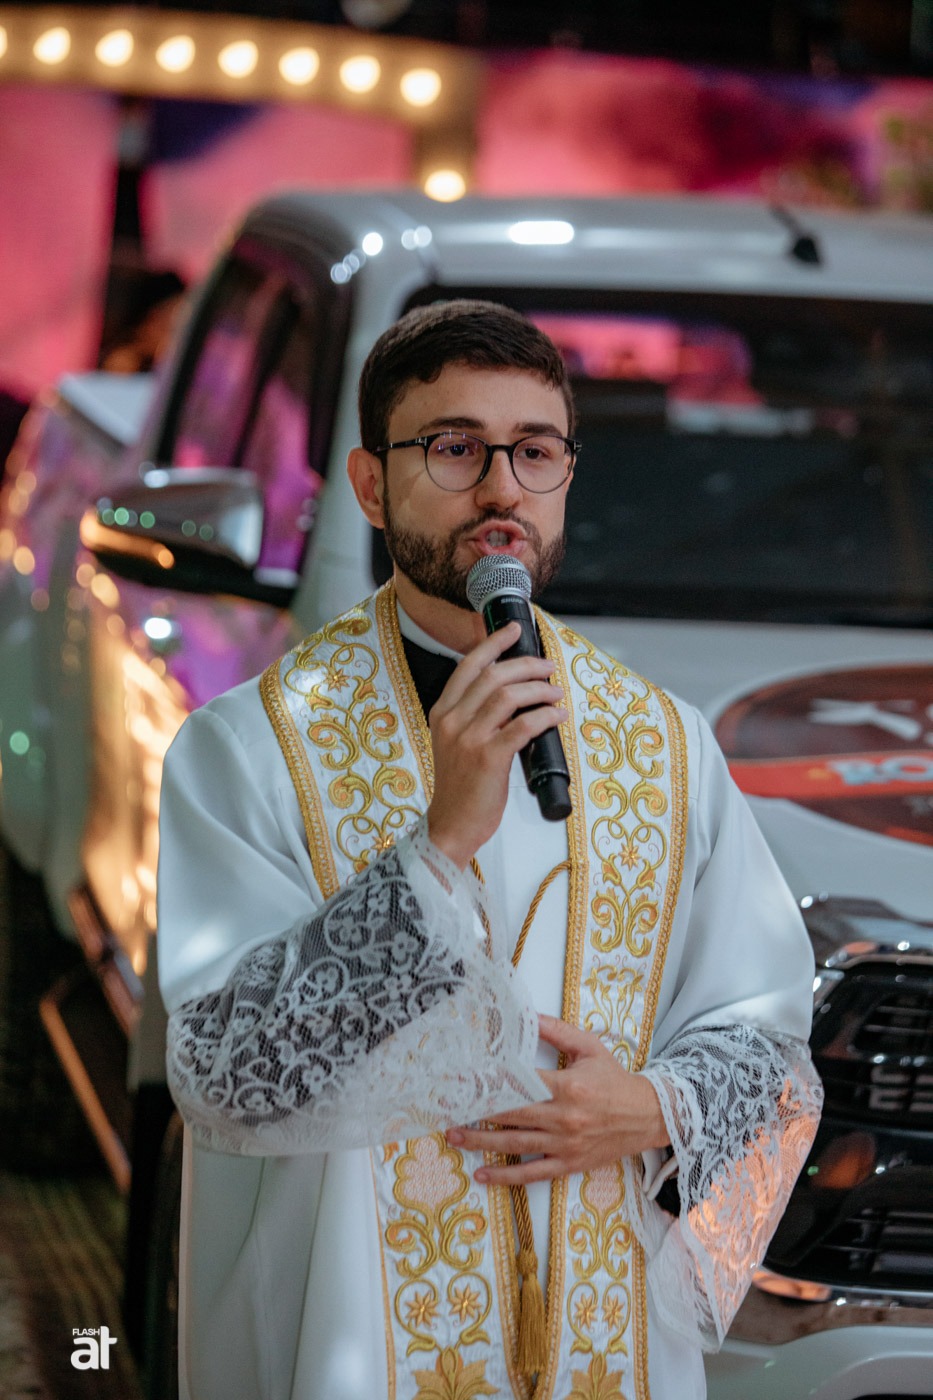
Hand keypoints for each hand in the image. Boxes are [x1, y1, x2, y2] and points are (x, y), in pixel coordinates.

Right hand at [426, 622, 566, 869]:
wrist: (451, 824)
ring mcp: (469, 739)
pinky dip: (545, 717)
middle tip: (548, 668)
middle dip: (527, 665)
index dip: (493, 643)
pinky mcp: (488, 759)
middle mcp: (452, 721)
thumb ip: (474, 716)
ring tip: (556, 695)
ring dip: (540, 690)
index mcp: (442, 712)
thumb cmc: (459, 786)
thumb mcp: (454, 743)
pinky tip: (557, 717)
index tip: (513, 630)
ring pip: (509, 696)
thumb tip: (513, 693)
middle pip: (494, 676)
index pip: (468, 666)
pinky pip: (523, 726)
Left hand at [446, 1015, 669, 1184]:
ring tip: (453, 1136)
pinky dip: (506, 1177)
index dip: (488, 1081)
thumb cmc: (616, 1079)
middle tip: (445, 1107)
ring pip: (515, 1145)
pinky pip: (532, 1174)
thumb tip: (526, 1014)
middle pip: (510, 1114)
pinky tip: (483, 1175)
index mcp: (568, 1086)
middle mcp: (563, 1118)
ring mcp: (565, 1145)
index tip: (460, 1078)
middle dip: (474, 1111)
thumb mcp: (588, 1047)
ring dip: (481, 1142)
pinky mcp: (569, 1164)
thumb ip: (556, 1030)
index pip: (518, 1082)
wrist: (649, 1116)